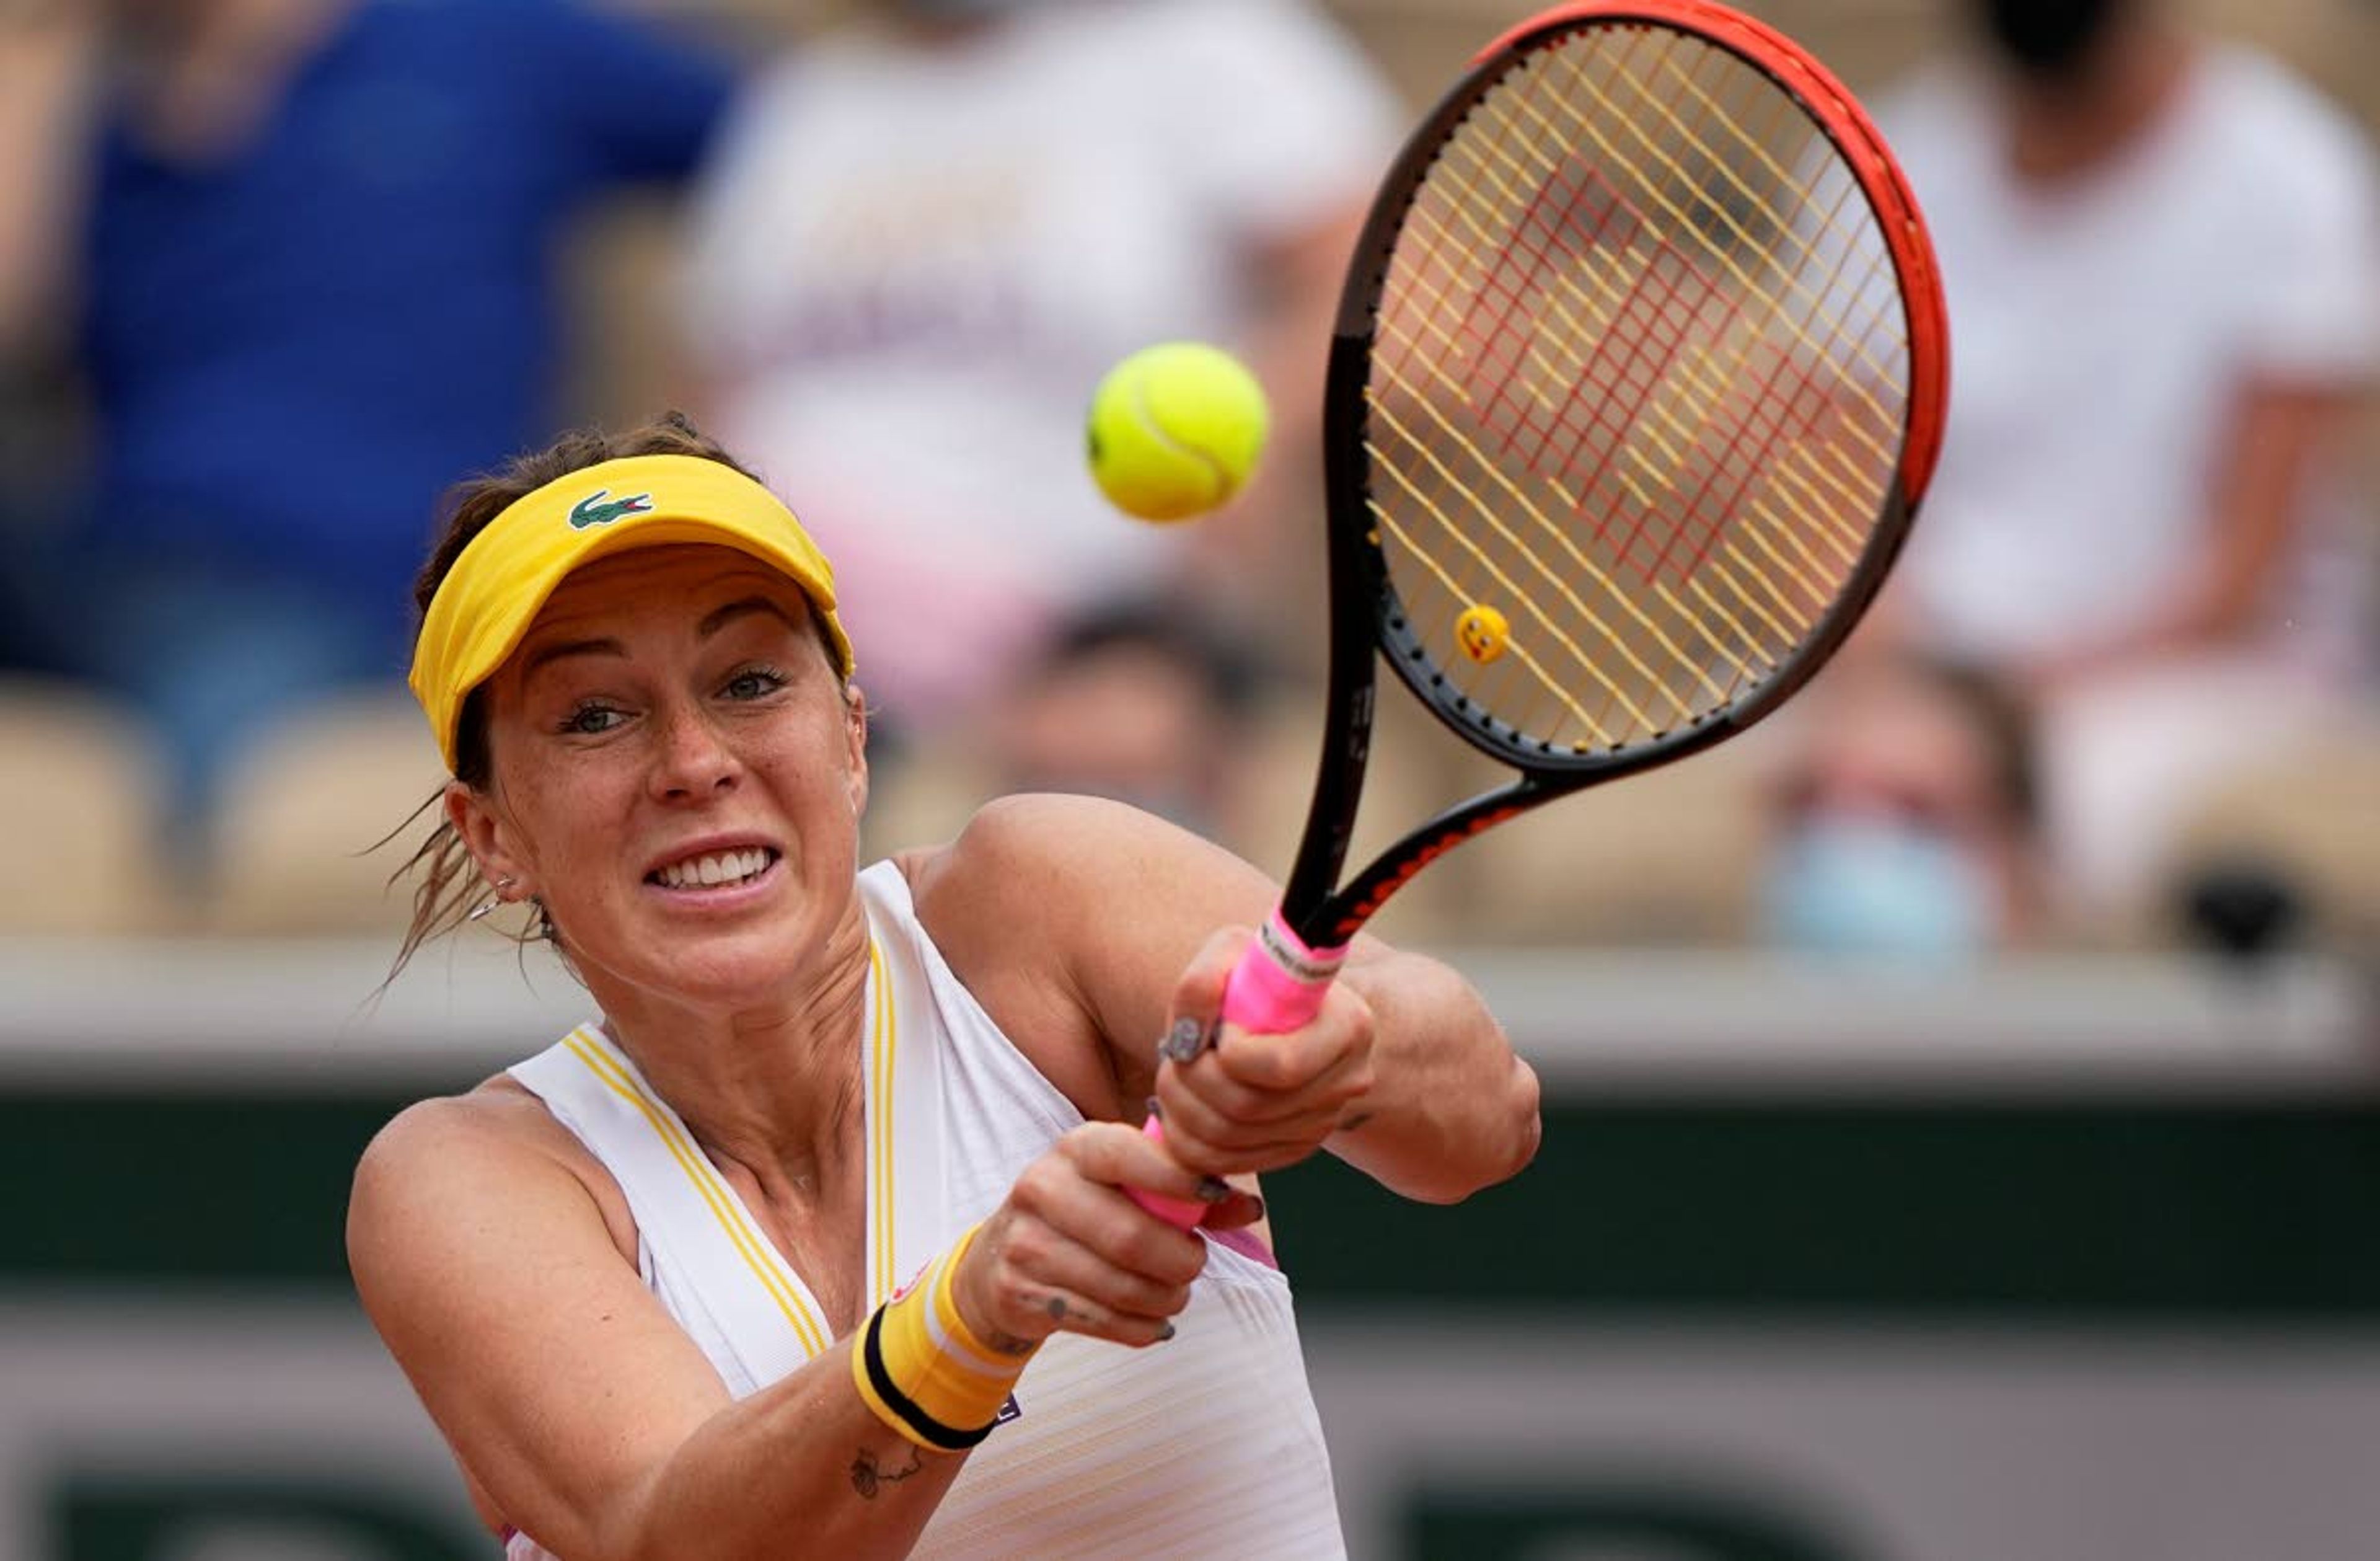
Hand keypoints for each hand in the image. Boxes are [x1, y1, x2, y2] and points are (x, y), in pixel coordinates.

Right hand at [953, 1123, 1262, 1352]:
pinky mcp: (1019, 1293)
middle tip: (1194, 1264)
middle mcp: (1043, 1188)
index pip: (1128, 1155)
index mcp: (1076, 1150)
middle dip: (1181, 1260)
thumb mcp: (1125, 1186)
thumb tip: (1248, 1209)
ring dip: (1165, 1299)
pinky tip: (1151, 1320)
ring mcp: (1025, 1243)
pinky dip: (1140, 1328)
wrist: (996, 1262)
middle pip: (1131, 1236)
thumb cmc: (1082, 1214)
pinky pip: (1100, 1321)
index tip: (1215, 1193)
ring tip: (1174, 1295)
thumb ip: (1188, 1192)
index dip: (1178, 1176)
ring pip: (1119, 1286)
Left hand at [1149, 928, 1376, 1177]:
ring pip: (1231, 1140)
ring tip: (1172, 1078)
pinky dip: (1189, 1143)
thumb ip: (1203, 982)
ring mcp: (1322, 1123)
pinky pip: (1227, 1164)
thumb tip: (1189, 1037)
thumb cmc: (1255, 978)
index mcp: (1348, 1027)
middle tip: (1173, 1056)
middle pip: (1248, 1108)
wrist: (1278, 1010)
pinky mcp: (1294, 1149)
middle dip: (1191, 1082)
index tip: (1217, 1030)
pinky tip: (1179, 1112)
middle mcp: (1347, 1082)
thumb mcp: (1231, 954)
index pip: (1280, 1066)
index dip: (1229, 1054)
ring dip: (1181, 1112)